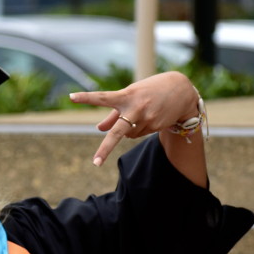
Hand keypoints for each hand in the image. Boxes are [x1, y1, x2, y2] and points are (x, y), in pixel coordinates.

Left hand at [69, 71, 201, 166]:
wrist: (182, 90)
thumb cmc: (149, 91)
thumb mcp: (130, 95)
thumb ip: (112, 114)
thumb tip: (98, 129)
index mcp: (126, 96)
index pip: (102, 97)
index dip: (87, 98)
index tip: (71, 98)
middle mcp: (135, 108)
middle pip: (117, 132)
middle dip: (106, 148)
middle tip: (95, 163)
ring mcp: (147, 118)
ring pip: (127, 135)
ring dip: (129, 128)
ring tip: (142, 113)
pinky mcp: (156, 125)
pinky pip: (138, 134)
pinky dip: (140, 129)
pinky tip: (151, 117)